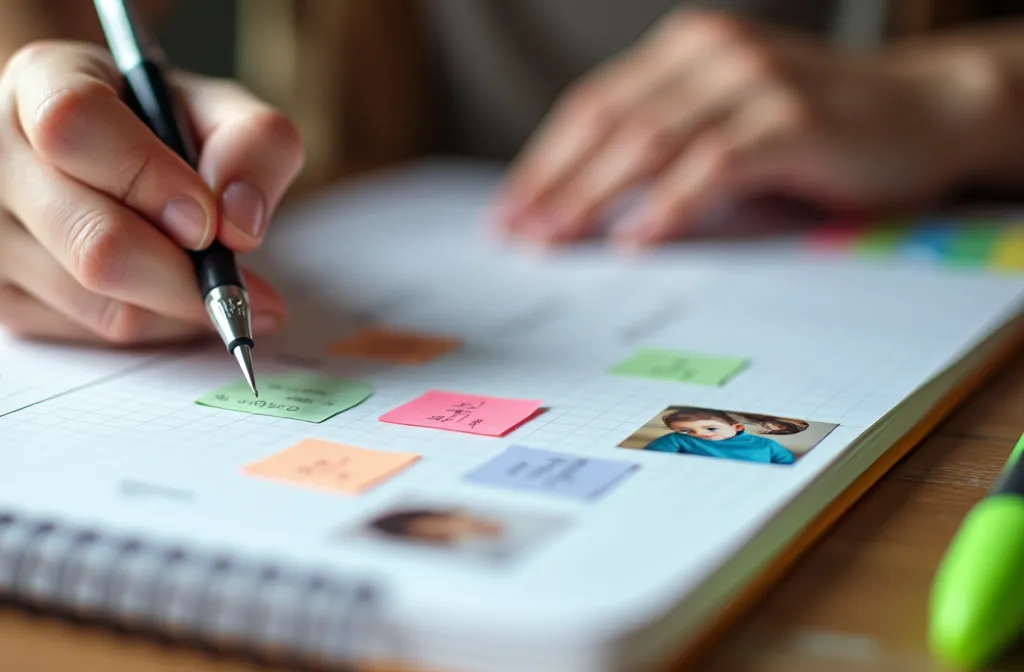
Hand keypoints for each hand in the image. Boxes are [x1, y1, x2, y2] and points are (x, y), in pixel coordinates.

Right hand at [0, 40, 302, 343]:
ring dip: (176, 309)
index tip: (210, 220)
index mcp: (37, 79)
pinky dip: (148, 327)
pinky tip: (167, 298)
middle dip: (186, 276)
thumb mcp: (215, 108)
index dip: (150, 179)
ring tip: (216, 288)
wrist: (65, 152)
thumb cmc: (148, 128)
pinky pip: (86, 335)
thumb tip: (240, 224)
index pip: (75, 126)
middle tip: (243, 284)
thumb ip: (253, 144)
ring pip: (98, 302)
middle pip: (93, 241)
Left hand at [495, 7, 998, 247]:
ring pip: (649, 140)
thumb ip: (666, 149)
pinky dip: (668, 203)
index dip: (544, 159)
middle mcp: (711, 53)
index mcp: (686, 50)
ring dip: (594, 195)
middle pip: (609, 122)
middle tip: (519, 233)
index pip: (593, 105)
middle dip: (555, 183)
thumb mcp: (729, 125)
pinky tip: (636, 237)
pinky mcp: (793, 118)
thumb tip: (585, 211)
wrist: (928, 110)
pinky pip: (713, 163)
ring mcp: (752, 79)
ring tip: (558, 238)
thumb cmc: (820, 129)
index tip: (509, 210)